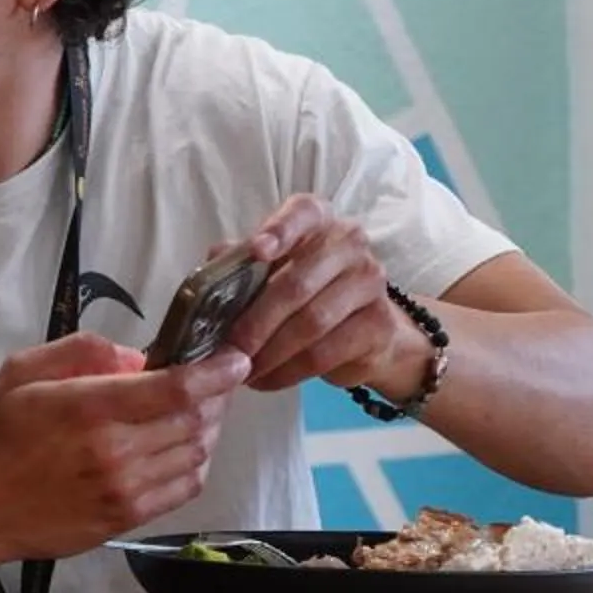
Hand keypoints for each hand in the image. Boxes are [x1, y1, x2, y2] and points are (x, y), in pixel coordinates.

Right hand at [0, 332, 246, 566]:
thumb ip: (81, 351)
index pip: (176, 389)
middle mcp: (114, 451)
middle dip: (216, 397)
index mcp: (87, 408)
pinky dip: (195, 463)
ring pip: (196, 454)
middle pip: (195, 421)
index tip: (236, 358)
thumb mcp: (20, 371)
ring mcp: (125, 490)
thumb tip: (136, 357)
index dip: (216, 372)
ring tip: (198, 412)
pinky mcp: (128, 518)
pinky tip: (182, 448)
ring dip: (208, 429)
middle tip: (215, 381)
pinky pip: (184, 488)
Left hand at [223, 196, 423, 393]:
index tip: (257, 251)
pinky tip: (267, 380)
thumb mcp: (270, 270)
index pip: (303, 212)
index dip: (280, 230)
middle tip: (229, 349)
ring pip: (310, 324)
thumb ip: (241, 262)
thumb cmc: (304, 291)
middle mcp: (350, 243)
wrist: (365, 331)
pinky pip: (325, 353)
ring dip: (270, 353)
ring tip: (243, 370)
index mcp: (319, 220)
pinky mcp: (379, 324)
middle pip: (296, 284)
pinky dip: (289, 371)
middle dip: (255, 322)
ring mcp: (370, 282)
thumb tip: (213, 263)